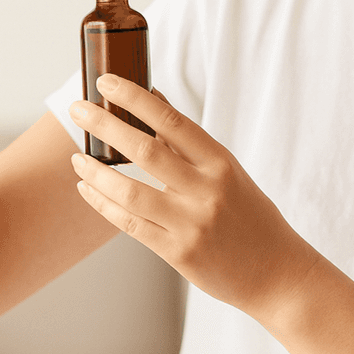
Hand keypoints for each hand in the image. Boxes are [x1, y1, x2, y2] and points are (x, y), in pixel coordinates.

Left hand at [68, 75, 324, 323]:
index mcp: (220, 162)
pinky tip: (88, 190)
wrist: (276, 272)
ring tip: (78, 158)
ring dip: (96, 172)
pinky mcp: (178, 253)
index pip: (172, 119)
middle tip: (78, 109)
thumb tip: (154, 99)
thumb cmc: (250, 217)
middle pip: (145, 149)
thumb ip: (189, 144)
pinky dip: (104, 204)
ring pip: (130, 190)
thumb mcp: (228, 172)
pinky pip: (130, 224)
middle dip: (105, 125)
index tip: (107, 81)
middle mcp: (207, 189)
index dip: (135, 97)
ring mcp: (192, 223)